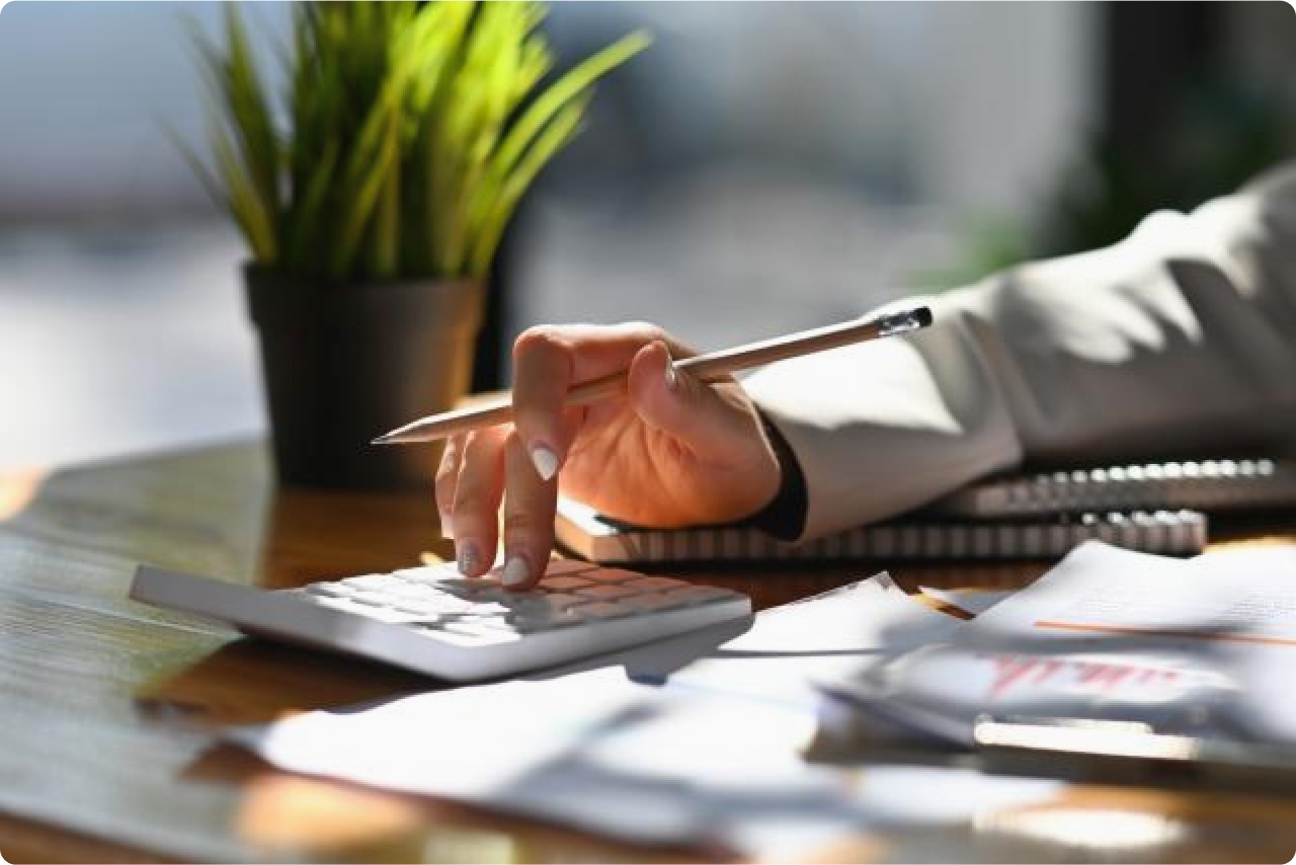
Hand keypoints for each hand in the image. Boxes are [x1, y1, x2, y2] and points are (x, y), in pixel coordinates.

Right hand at [435, 322, 781, 588]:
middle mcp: (575, 379)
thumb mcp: (729, 436)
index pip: (548, 354)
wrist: (728, 487)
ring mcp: (553, 418)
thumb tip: (649, 363)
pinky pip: (487, 471)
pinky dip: (469, 503)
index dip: (533, 402)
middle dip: (497, 489)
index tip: (548, 467)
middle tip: (509, 562)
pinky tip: (473, 544)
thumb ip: (688, 404)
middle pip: (503, 416)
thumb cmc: (734, 454)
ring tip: (478, 567)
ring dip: (472, 504)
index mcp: (619, 353)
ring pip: (483, 446)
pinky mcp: (541, 457)